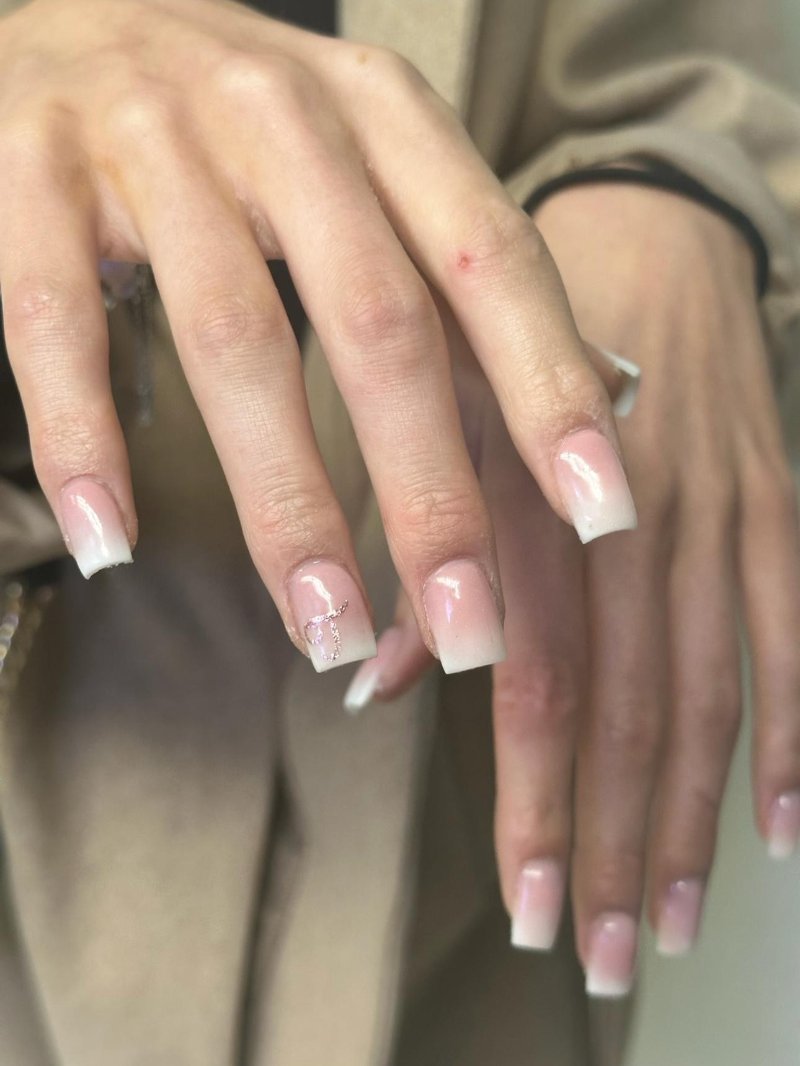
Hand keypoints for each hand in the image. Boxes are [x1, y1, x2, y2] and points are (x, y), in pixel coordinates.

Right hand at [0, 0, 632, 670]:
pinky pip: (57, 323)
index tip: (599, 515)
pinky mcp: (31, 172)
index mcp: (385, 120)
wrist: (74, 14)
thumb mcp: (367, 171)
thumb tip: (572, 413)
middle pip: (378, 323)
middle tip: (468, 631)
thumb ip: (452, 280)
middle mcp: (282, 118)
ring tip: (325, 633)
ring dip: (286, 505)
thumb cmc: (246, 131)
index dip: (549, 389)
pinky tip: (113, 543)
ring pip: (234, 339)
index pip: (492, 262)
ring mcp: (151, 139)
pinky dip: (85, 438)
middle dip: (430, 495)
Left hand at [348, 184, 799, 993]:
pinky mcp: (774, 500)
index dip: (534, 805)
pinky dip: (796, 732)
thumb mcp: (437, 430)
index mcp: (528, 501)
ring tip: (672, 921)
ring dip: (690, 818)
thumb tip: (373, 690)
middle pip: (624, 711)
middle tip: (597, 954)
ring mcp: (711, 509)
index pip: (536, 683)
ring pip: (708, 692)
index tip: (527, 907)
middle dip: (610, 844)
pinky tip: (782, 827)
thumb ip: (414, 559)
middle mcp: (624, 515)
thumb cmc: (514, 347)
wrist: (638, 239)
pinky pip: (792, 628)